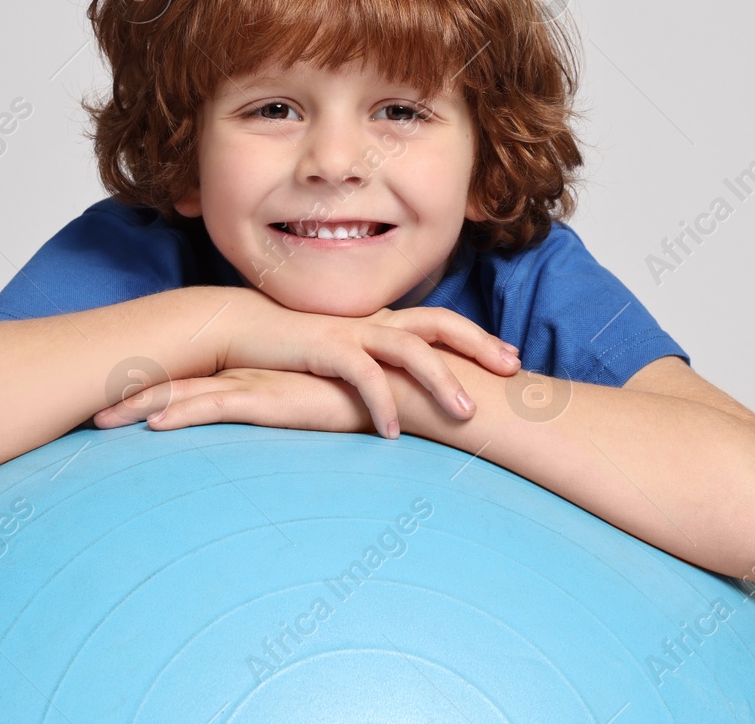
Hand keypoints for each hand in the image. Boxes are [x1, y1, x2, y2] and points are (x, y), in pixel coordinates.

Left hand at [92, 367, 377, 434]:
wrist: (393, 382)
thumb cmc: (354, 391)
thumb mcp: (307, 397)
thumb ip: (282, 401)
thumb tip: (260, 412)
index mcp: (247, 369)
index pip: (187, 376)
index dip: (147, 384)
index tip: (110, 396)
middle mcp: (243, 371)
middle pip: (172, 380)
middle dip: (127, 394)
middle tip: (85, 409)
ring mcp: (255, 382)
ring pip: (186, 393)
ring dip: (141, 406)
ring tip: (103, 420)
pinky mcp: (273, 398)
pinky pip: (220, 407)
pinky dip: (185, 413)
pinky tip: (155, 424)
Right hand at [216, 287, 520, 439]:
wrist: (241, 329)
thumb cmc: (295, 349)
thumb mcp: (345, 356)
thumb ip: (378, 367)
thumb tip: (410, 393)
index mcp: (383, 322)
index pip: (442, 323)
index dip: (479, 337)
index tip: (512, 358)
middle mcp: (375, 321)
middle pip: (439, 324)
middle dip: (479, 345)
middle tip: (513, 369)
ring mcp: (352, 332)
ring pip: (410, 349)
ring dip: (441, 380)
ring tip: (466, 414)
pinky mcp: (325, 348)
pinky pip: (363, 375)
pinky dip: (382, 402)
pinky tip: (393, 432)